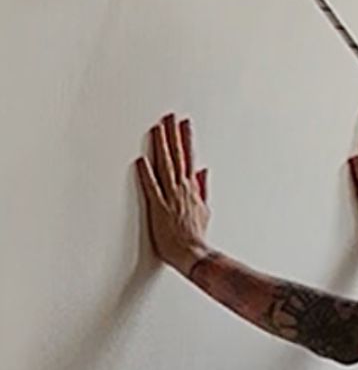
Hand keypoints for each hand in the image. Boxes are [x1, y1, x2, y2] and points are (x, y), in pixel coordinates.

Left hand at [137, 115, 211, 275]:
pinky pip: (151, 187)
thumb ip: (202, 188)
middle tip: (169, 116)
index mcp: (191, 188)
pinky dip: (146, 173)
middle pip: (178, 156)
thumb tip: (203, 171)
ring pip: (166, 166)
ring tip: (157, 128)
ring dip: (162, 146)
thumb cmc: (196, 236)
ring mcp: (170, 196)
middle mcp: (181, 188)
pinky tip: (141, 159)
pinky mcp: (158, 207)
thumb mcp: (205, 208)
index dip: (186, 139)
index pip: (189, 157)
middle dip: (173, 134)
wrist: (193, 253)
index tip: (183, 123)